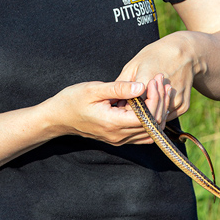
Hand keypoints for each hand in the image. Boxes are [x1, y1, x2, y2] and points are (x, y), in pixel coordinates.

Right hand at [45, 77, 168, 145]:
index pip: (146, 116)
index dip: (155, 98)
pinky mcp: (119, 138)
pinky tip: (151, 103)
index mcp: (113, 123)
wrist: (58, 117)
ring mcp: (120, 139)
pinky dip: (152, 120)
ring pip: (151, 132)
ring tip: (160, 90)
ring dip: (159, 111)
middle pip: (153, 124)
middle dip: (161, 101)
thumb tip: (141, 86)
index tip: (154, 80)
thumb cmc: (72, 100)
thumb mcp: (94, 90)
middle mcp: (119, 136)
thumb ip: (119, 88)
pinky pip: (143, 134)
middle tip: (162, 81)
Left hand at [116, 32, 196, 119]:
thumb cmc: (155, 56)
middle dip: (135, 116)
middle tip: (129, 109)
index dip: (124, 109)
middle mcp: (163, 93)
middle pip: (146, 116)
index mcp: (147, 81)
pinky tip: (154, 106)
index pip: (132, 107)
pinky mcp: (183, 106)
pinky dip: (159, 114)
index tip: (120, 105)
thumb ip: (121, 85)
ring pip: (157, 120)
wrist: (185, 52)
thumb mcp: (133, 65)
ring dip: (148, 118)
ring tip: (141, 107)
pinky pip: (167, 117)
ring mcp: (176, 101)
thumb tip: (113, 102)